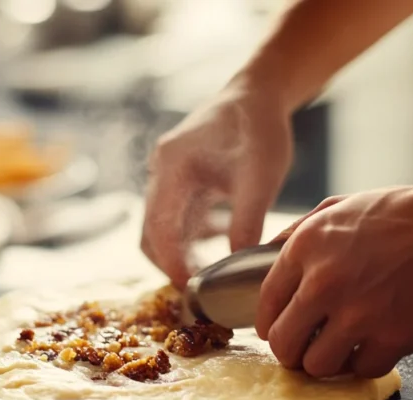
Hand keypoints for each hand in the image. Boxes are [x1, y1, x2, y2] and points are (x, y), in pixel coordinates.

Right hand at [142, 82, 293, 286]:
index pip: (158, 226)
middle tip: (200, 292)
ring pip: (163, 230)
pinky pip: (180, 222)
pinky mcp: (184, 184)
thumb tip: (238, 266)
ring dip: (183, 254)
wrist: (261, 94)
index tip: (190, 288)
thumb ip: (246, 221)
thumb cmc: (260, 127)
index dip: (170, 261)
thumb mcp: (260, 176)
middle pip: (151, 233)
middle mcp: (162, 173)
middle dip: (171, 264)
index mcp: (171, 166)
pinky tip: (224, 246)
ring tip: (213, 277)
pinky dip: (195, 240)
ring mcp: (170, 179)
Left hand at [254, 185, 412, 378]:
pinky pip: (363, 369)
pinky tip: (371, 346)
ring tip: (337, 351)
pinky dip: (365, 362)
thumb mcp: (337, 207)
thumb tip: (265, 255)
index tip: (277, 330)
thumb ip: (297, 233)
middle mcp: (325, 283)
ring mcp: (359, 314)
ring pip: (317, 366)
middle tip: (302, 351)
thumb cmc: (400, 214)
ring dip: (325, 363)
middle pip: (283, 343)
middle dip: (289, 352)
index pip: (266, 305)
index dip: (268, 324)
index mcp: (306, 249)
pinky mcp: (394, 337)